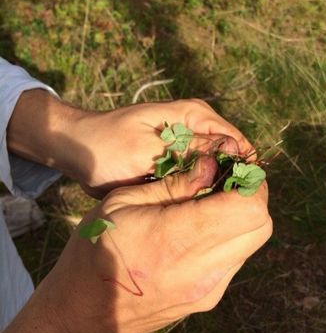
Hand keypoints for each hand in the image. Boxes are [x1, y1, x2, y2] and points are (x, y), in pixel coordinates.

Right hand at [40, 156, 271, 332]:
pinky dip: (230, 238)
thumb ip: (173, 184)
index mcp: (177, 237)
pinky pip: (236, 259)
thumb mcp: (122, 202)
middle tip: (224, 182)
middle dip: (251, 197)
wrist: (86, 312)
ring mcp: (209, 288)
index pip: (248, 207)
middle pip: (262, 224)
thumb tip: (212, 166)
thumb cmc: (96, 248)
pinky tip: (201, 231)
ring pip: (253, 242)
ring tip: (211, 205)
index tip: (230, 167)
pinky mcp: (208, 298)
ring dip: (242, 217)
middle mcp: (202, 269)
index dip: (248, 182)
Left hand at [71, 99, 253, 197]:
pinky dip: (197, 195)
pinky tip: (193, 213)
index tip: (236, 199)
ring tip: (204, 216)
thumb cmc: (108, 146)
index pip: (237, 142)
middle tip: (217, 213)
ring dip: (211, 192)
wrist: (79, 152)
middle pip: (230, 159)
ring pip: (215, 174)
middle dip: (227, 183)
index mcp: (196, 116)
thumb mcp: (148, 148)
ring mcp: (189, 149)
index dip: (241, 170)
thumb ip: (189, 149)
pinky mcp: (179, 166)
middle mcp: (198, 130)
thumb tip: (233, 150)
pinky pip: (198, 181)